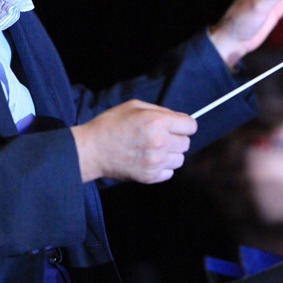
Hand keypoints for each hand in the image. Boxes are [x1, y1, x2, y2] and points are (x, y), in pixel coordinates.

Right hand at [71, 100, 197, 183]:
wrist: (91, 149)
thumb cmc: (111, 124)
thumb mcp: (135, 106)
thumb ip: (160, 111)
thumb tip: (178, 119)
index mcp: (158, 122)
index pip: (191, 126)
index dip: (184, 124)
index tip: (177, 126)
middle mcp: (160, 142)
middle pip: (186, 143)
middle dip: (176, 138)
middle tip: (161, 136)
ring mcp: (155, 161)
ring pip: (180, 159)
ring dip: (171, 154)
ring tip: (154, 149)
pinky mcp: (149, 176)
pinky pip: (169, 172)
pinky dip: (162, 167)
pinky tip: (149, 159)